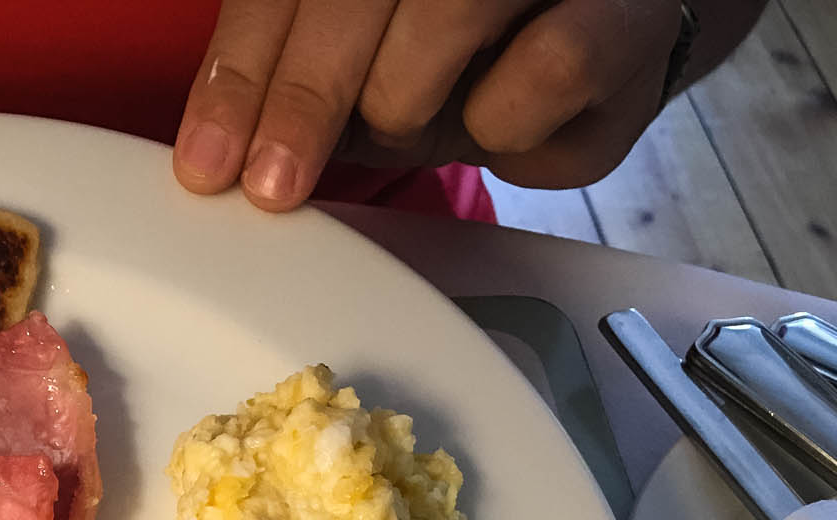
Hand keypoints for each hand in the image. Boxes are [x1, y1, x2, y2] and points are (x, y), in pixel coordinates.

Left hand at [172, 0, 684, 209]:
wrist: (617, 18)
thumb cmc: (472, 41)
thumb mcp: (367, 47)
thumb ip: (298, 70)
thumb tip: (221, 149)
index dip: (241, 74)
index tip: (209, 162)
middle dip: (304, 103)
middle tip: (273, 185)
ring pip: (446, 17)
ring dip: (406, 104)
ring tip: (414, 118)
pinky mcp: (627, 11)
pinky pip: (542, 77)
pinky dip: (508, 127)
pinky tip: (510, 119)